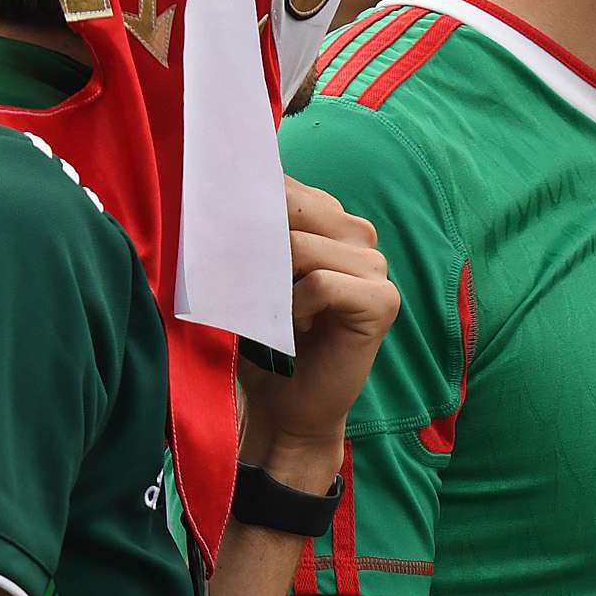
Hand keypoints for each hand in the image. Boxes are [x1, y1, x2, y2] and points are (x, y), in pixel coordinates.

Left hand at [238, 182, 400, 486]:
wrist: (287, 410)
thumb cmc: (265, 343)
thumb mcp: (253, 278)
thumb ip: (253, 235)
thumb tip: (223, 195)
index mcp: (329, 220)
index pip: (284, 186)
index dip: (246, 205)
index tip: (213, 227)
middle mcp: (358, 236)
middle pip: (293, 208)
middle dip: (255, 243)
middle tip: (241, 285)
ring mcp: (376, 268)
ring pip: (302, 245)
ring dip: (273, 284)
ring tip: (274, 316)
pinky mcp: (382, 301)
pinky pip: (321, 283)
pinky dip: (294, 308)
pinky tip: (294, 331)